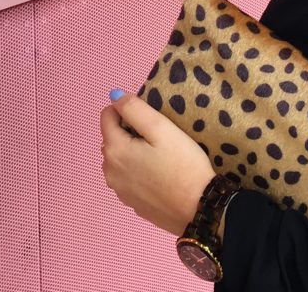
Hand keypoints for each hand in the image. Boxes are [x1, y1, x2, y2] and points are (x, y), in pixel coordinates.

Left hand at [100, 92, 215, 235]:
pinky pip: (128, 176)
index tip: (150, 119)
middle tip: (158, 138)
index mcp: (114, 150)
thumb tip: (114, 96)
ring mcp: (120, 191)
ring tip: (160, 156)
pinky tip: (159, 175)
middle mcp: (110, 172)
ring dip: (132, 151)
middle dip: (129, 131)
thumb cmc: (183, 165)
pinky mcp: (132, 203)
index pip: (107, 115)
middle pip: (112, 137)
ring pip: (119, 158)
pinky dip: (138, 170)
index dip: (127, 110)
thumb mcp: (161, 128)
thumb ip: (134, 109)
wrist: (200, 210)